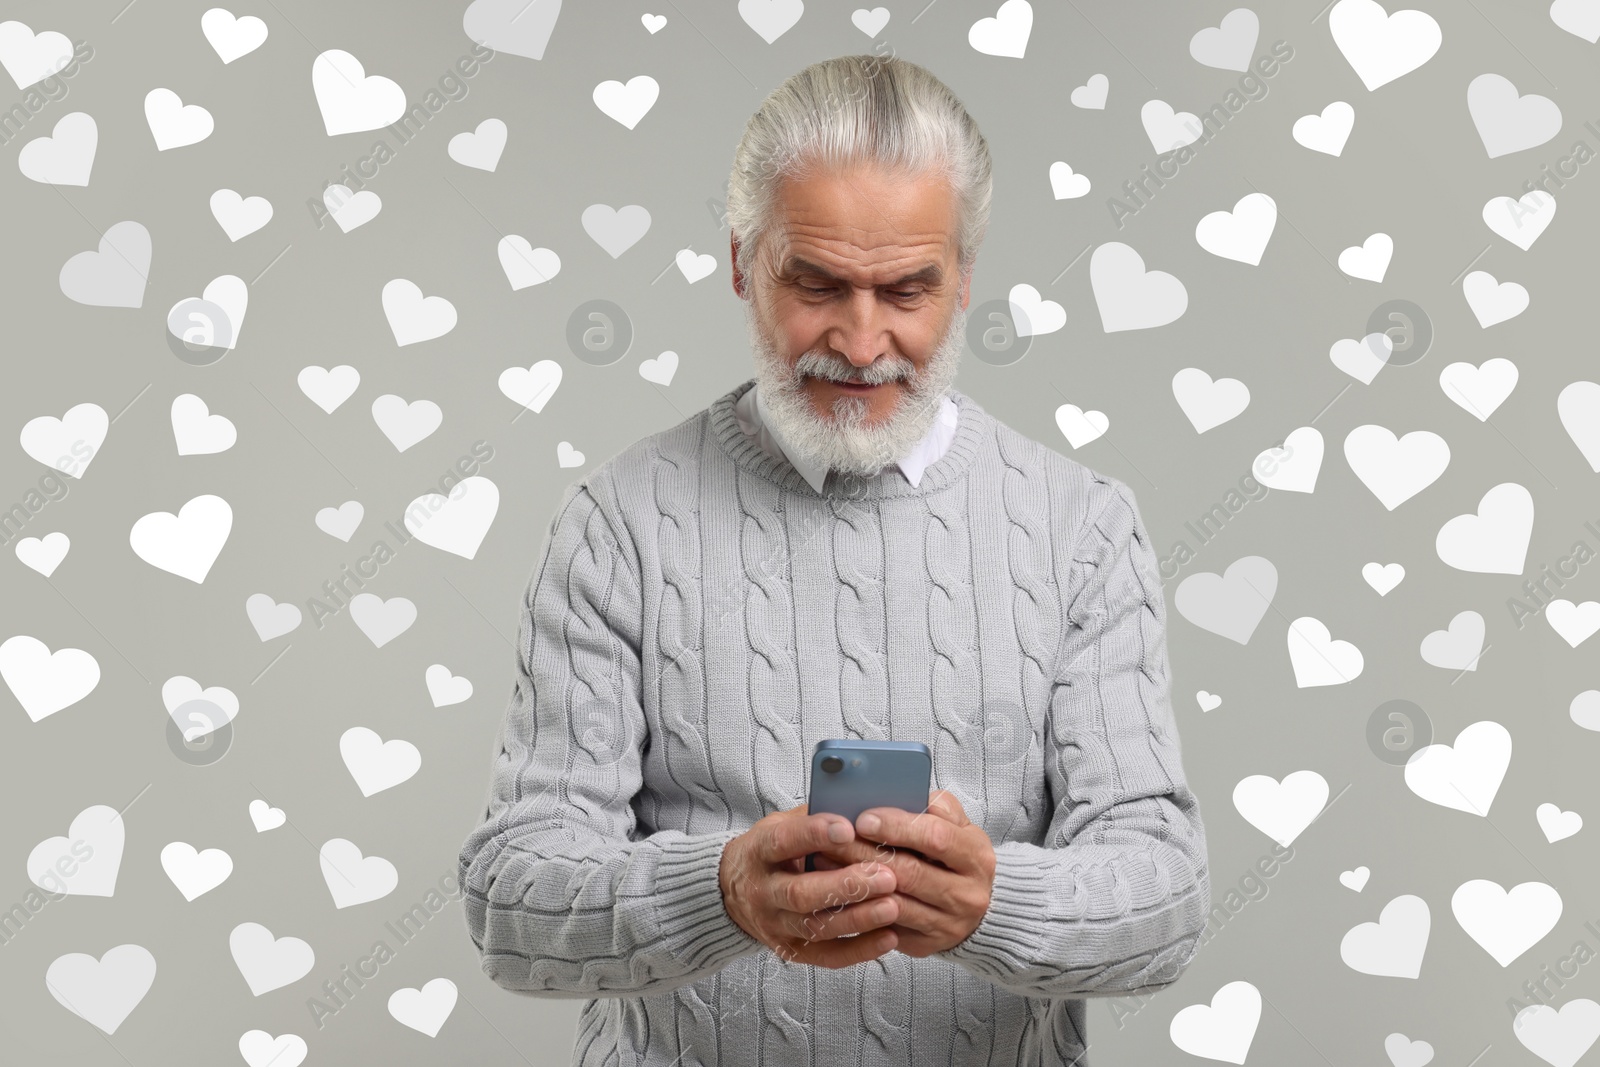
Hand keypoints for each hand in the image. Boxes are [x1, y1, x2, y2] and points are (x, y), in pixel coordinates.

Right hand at [718, 802, 902, 968]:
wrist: (734, 892)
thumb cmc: (771, 852)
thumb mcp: (781, 824)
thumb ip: (814, 817)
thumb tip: (859, 805)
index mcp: (759, 852)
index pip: (783, 842)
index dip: (814, 834)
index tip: (848, 827)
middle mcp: (762, 892)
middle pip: (801, 893)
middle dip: (846, 886)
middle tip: (886, 876)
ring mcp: (775, 925)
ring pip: (816, 927)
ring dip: (858, 919)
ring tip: (893, 906)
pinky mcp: (791, 950)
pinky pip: (827, 956)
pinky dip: (860, 949)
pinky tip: (889, 937)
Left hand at [813, 790, 995, 956]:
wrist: (974, 906)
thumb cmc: (955, 856)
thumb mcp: (957, 825)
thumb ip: (935, 806)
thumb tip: (899, 793)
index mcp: (976, 856)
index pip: (935, 837)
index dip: (896, 826)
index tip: (863, 818)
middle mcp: (967, 894)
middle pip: (908, 872)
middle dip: (865, 853)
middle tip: (831, 839)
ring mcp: (948, 924)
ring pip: (892, 904)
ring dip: (854, 882)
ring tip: (823, 861)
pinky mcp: (926, 945)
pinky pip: (885, 928)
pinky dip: (857, 909)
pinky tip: (836, 891)